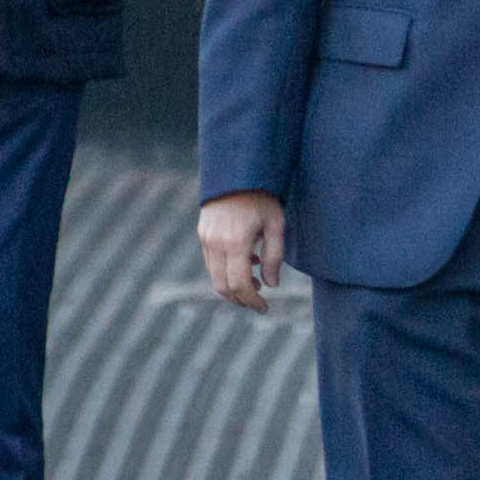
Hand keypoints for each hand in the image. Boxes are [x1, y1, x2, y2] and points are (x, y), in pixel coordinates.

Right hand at [198, 192, 285, 313]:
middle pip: (222, 286)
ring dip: (233, 286)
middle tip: (259, 303)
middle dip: (241, 299)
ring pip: (214, 276)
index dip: (252, 301)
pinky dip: (227, 271)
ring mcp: (206, 238)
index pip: (239, 285)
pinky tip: (247, 263)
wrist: (237, 172)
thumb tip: (272, 285)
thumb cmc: (263, 197)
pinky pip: (212, 262)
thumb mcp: (276, 225)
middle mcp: (215, 243)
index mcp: (235, 242)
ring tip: (256, 282)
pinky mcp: (203, 234)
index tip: (265, 308)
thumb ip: (274, 257)